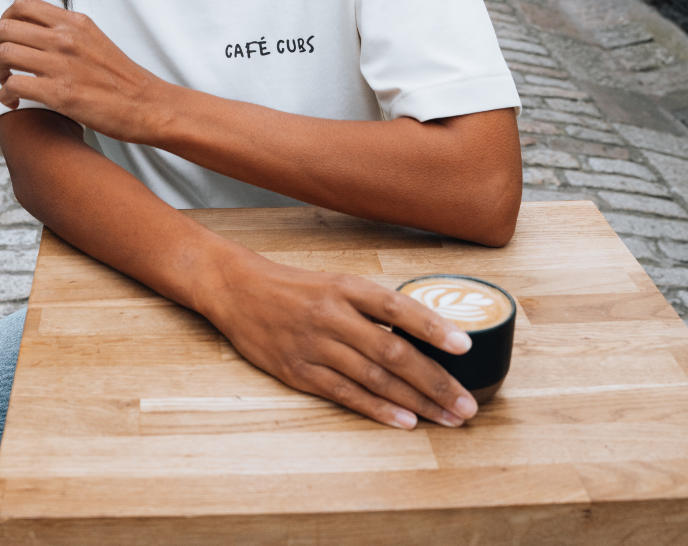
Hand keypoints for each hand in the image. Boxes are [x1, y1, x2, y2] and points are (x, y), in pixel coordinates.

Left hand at [0, 0, 164, 139]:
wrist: (147, 105)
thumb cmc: (121, 78)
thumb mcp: (94, 39)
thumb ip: (66, 31)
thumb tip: (36, 31)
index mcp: (74, 22)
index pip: (20, 5)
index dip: (4, 21)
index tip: (8, 39)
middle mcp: (65, 38)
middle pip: (5, 28)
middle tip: (2, 64)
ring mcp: (62, 64)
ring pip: (5, 54)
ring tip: (8, 83)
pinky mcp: (60, 94)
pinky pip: (13, 85)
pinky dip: (5, 95)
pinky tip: (15, 102)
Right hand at [202, 247, 477, 428]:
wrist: (236, 289)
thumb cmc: (292, 287)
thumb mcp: (333, 282)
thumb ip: (369, 307)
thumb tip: (419, 333)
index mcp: (344, 286)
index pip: (395, 307)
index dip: (432, 326)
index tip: (464, 345)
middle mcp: (332, 315)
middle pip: (392, 352)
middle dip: (435, 380)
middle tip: (467, 403)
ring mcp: (314, 345)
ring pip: (375, 378)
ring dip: (416, 402)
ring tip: (447, 417)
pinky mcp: (297, 371)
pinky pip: (345, 394)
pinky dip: (378, 410)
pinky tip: (405, 420)